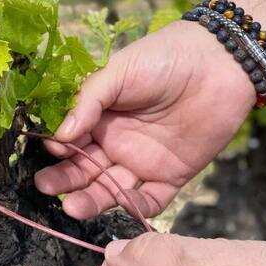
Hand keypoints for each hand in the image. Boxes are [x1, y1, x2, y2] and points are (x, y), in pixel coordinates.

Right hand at [35, 20, 254, 218]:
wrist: (220, 62)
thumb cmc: (163, 58)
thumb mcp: (119, 71)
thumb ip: (90, 100)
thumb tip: (59, 134)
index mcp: (101, 116)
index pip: (71, 139)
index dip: (59, 148)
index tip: (52, 150)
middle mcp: (117, 141)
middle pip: (86, 169)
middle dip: (65, 180)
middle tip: (45, 187)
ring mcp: (143, 160)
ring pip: (112, 189)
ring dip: (92, 199)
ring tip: (73, 208)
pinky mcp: (172, 174)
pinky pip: (152, 199)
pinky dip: (137, 206)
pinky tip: (123, 203)